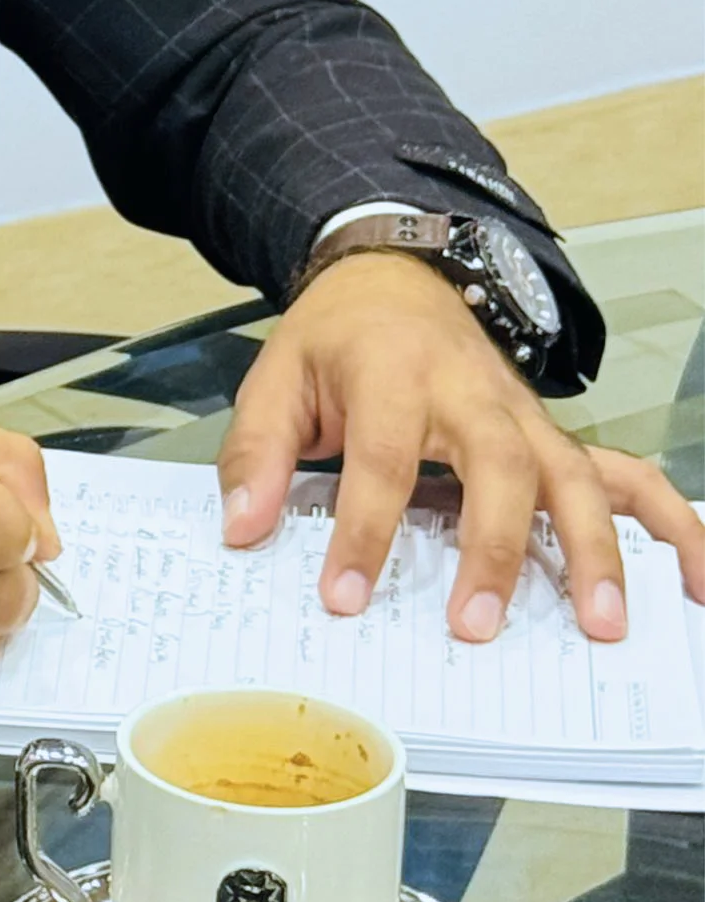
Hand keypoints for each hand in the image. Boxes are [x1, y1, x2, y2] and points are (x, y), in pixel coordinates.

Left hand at [220, 254, 704, 640]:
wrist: (391, 274)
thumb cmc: (337, 338)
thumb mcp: (275, 379)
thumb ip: (257, 454)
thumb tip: (243, 528)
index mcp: (393, 371)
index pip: (383, 456)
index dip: (365, 529)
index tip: (345, 597)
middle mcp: (471, 391)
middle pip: (499, 464)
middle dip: (493, 548)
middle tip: (476, 627)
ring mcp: (524, 415)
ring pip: (573, 475)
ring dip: (594, 550)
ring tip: (603, 625)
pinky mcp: (554, 436)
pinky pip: (626, 475)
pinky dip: (668, 525)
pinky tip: (691, 580)